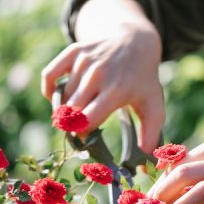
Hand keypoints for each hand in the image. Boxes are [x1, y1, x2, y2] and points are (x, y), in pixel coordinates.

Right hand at [41, 0, 163, 151]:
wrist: (135, 42)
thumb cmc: (143, 80)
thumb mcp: (153, 105)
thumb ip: (150, 134)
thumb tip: (143, 160)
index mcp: (117, 90)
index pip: (87, 120)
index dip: (82, 134)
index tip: (87, 138)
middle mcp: (99, 74)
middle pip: (70, 111)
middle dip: (71, 124)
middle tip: (80, 128)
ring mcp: (85, 61)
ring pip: (61, 97)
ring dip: (64, 109)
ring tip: (76, 113)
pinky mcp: (74, 52)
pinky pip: (49, 76)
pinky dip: (49, 90)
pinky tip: (59, 98)